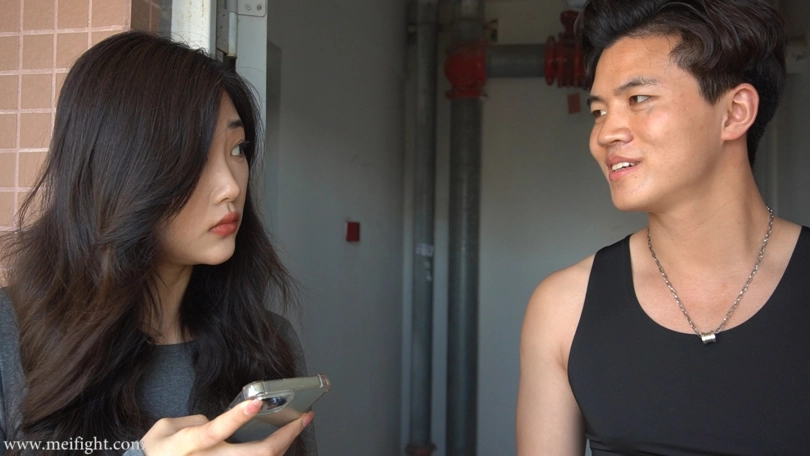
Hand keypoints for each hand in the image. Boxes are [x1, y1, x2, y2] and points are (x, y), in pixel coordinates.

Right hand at [140, 399, 312, 454]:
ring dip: (284, 446)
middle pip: (255, 455)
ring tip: (297, 426)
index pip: (216, 430)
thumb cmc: (159, 451)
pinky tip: (281, 443)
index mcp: (188, 445)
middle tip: (302, 418)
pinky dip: (272, 454)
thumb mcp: (166, 430)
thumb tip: (220, 421)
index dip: (237, 417)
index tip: (256, 402)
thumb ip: (195, 421)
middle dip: (285, 436)